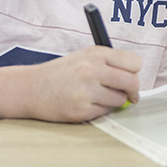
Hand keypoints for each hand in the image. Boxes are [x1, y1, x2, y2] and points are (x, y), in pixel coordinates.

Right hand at [20, 46, 142, 122]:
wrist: (31, 88)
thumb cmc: (61, 73)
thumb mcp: (85, 56)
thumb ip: (110, 63)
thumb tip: (135, 79)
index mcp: (96, 54)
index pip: (134, 63)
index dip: (135, 72)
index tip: (131, 77)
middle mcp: (91, 70)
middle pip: (132, 82)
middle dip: (133, 91)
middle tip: (129, 94)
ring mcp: (86, 91)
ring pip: (120, 100)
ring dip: (114, 101)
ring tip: (99, 96)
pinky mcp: (80, 110)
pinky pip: (105, 112)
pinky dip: (100, 110)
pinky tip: (86, 103)